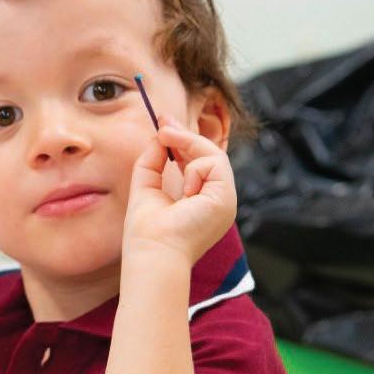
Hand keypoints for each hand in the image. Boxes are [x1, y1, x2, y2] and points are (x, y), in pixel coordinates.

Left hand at [123, 126, 236, 267]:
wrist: (153, 253)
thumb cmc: (147, 232)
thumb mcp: (147, 186)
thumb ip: (153, 160)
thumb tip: (160, 134)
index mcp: (200, 202)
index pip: (199, 163)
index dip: (183, 141)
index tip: (164, 123)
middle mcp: (216, 201)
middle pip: (208, 155)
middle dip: (185, 135)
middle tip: (163, 120)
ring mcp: (224, 200)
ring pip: (212, 155)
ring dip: (186, 145)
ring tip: (165, 139)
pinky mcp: (226, 198)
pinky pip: (213, 164)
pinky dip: (192, 169)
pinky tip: (183, 188)